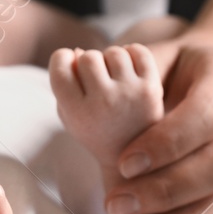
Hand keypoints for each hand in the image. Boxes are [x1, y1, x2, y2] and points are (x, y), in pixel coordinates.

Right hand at [47, 44, 163, 164]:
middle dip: (89, 62)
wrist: (135, 162)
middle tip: (96, 77)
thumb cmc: (97, 132)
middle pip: (88, 56)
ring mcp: (130, 95)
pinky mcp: (152, 89)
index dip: (62, 59)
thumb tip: (79, 51)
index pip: (60, 65)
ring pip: (114, 52)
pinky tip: (130, 69)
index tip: (69, 65)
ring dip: (111, 60)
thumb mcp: (70, 117)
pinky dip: (133, 54)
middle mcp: (103, 102)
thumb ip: (65, 85)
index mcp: (77, 112)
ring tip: (114, 76)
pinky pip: (139, 52)